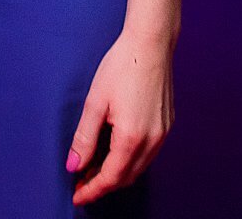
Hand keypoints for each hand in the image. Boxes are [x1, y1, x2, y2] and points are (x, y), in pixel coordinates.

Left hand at [67, 29, 171, 204]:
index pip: (110, 178)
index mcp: (132, 137)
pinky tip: (116, 151)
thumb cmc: (122, 66)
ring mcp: (163, 133)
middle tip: (81, 183)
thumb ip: (85, 137)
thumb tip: (74, 165)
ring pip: (139, 167)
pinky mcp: (167, 125)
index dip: (92, 191)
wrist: (151, 44)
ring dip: (117, 173)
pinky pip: (148, 153)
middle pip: (126, 177)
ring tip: (94, 168)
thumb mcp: (95, 102)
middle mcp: (152, 141)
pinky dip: (130, 160)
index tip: (77, 196)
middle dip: (103, 184)